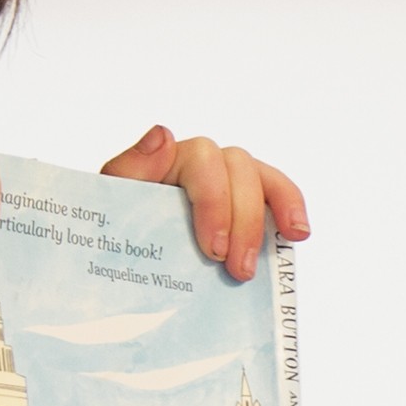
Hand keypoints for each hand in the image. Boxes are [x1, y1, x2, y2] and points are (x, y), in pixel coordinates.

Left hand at [100, 125, 310, 277]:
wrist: (118, 272)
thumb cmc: (112, 235)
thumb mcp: (108, 205)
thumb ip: (129, 169)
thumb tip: (161, 133)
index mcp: (165, 160)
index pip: (202, 159)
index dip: (216, 202)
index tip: (213, 250)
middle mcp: (200, 164)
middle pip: (238, 169)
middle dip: (245, 220)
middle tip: (238, 270)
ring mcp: (227, 182)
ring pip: (262, 176)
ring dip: (278, 209)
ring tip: (288, 241)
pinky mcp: (246, 205)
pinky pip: (277, 193)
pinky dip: (291, 209)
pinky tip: (297, 234)